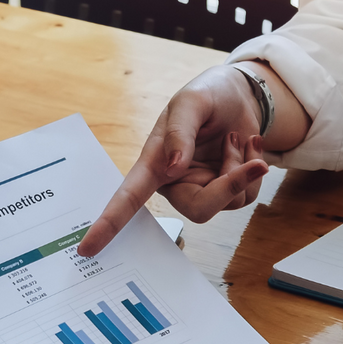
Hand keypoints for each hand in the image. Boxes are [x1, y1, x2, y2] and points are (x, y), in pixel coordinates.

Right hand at [76, 64, 271, 256]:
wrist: (237, 95)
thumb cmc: (206, 96)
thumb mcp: (191, 103)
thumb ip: (181, 133)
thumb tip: (175, 168)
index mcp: (155, 163)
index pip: (128, 197)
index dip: (109, 223)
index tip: (87, 248)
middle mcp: (176, 182)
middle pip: (200, 209)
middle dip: (230, 187)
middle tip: (253, 162)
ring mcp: (203, 188)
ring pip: (230, 201)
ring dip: (242, 167)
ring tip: (234, 138)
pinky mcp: (227, 190)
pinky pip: (247, 194)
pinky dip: (254, 168)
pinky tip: (246, 144)